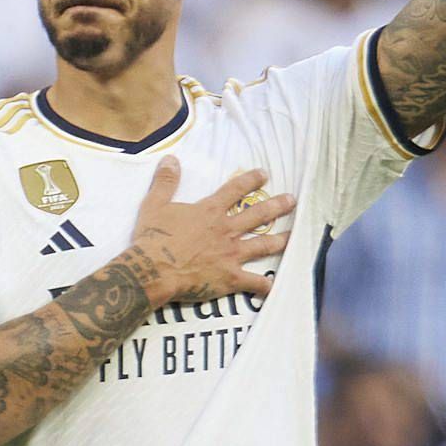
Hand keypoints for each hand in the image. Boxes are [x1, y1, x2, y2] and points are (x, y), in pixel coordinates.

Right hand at [124, 157, 295, 307]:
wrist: (153, 269)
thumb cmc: (152, 238)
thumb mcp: (155, 204)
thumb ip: (166, 182)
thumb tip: (171, 159)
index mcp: (210, 211)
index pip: (235, 190)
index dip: (251, 180)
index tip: (264, 174)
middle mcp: (226, 230)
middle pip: (258, 215)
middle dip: (277, 206)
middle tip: (292, 200)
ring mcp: (231, 255)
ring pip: (263, 245)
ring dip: (280, 240)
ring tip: (292, 236)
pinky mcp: (230, 278)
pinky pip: (252, 282)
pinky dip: (263, 285)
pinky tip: (272, 286)